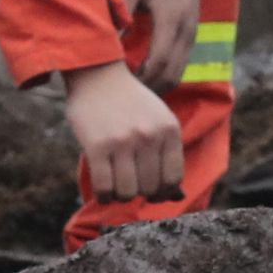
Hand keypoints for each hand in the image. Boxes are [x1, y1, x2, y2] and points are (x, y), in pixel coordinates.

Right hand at [61, 60, 185, 202]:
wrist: (98, 75)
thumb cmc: (130, 102)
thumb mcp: (158, 119)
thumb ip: (167, 152)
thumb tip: (176, 196)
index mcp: (169, 130)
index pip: (173, 178)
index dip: (162, 192)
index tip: (151, 191)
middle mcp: (149, 136)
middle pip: (150, 188)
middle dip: (139, 193)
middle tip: (129, 186)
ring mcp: (123, 141)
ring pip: (128, 192)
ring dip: (121, 197)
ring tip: (115, 189)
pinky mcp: (97, 145)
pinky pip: (104, 186)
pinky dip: (104, 196)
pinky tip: (103, 192)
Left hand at [116, 0, 214, 92]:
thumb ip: (120, 11)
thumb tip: (105, 41)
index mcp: (170, 17)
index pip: (159, 60)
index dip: (141, 79)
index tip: (119, 86)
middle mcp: (185, 30)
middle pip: (171, 74)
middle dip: (147, 90)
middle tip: (120, 97)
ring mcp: (191, 35)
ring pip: (177, 74)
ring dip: (156, 87)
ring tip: (130, 92)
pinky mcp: (190, 36)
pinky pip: (179, 66)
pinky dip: (163, 77)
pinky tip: (142, 78)